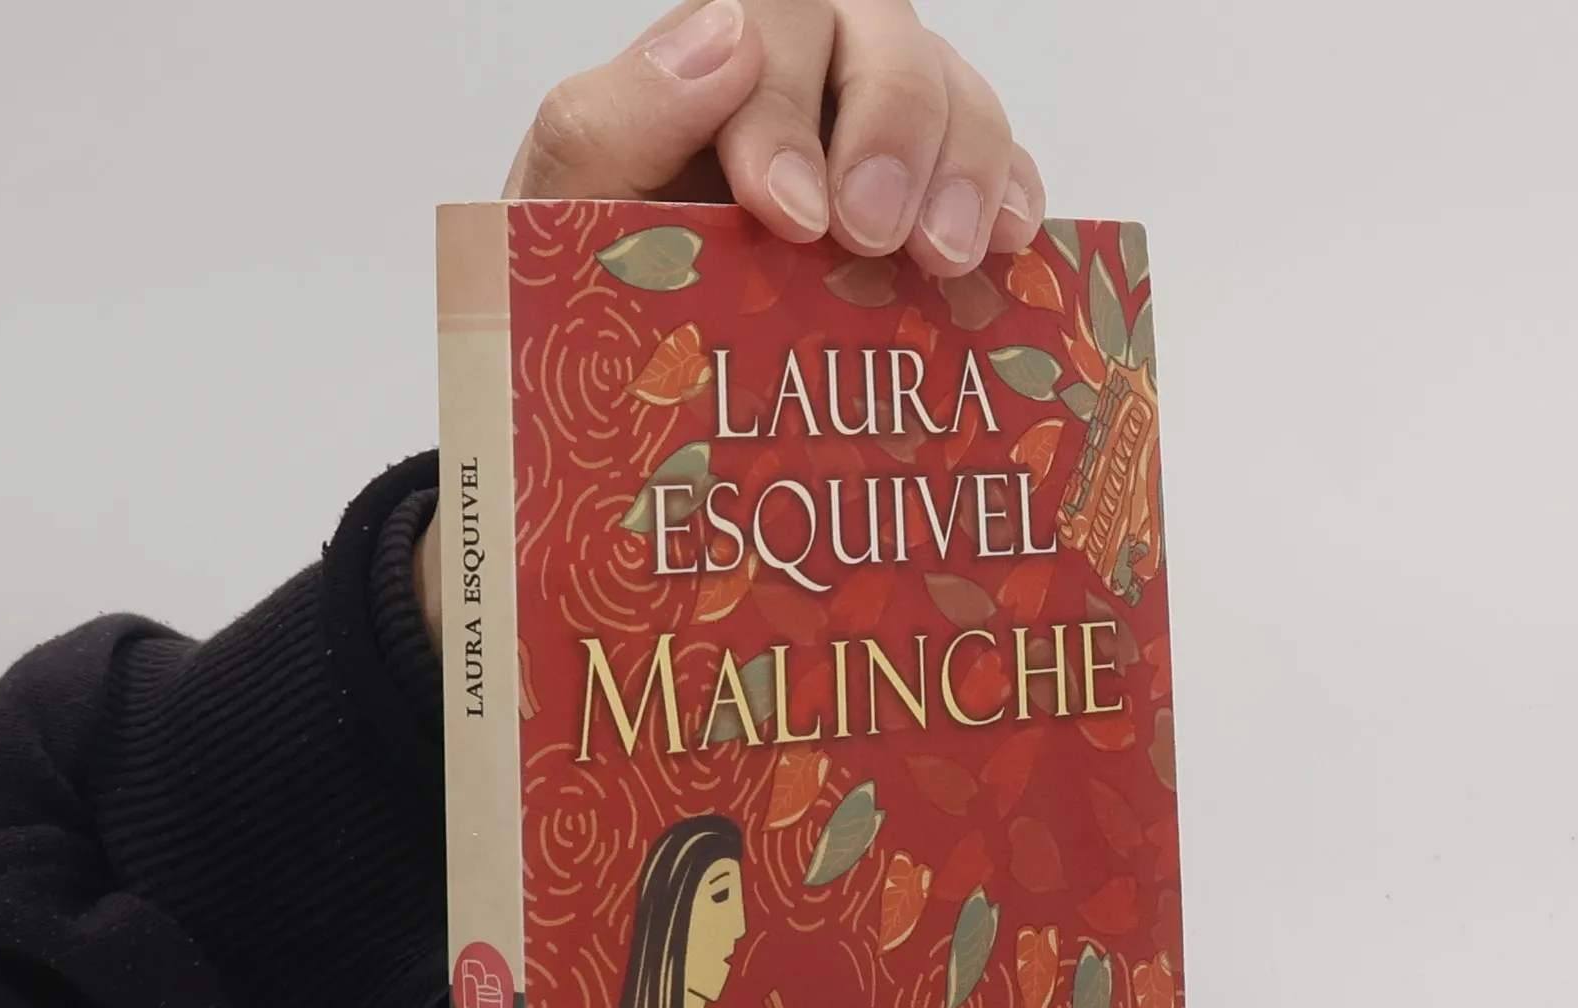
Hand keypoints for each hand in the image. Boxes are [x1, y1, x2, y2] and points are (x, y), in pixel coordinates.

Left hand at [506, 1, 1045, 277]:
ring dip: (963, 169)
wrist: (633, 400)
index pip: (770, 26)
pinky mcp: (931, 204)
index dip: (790, 109)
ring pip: (952, 94)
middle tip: (880, 238)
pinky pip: (999, 165)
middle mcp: (803, 83)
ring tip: (946, 258)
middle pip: (883, 40)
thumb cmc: (598, 305)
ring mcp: (873, 141)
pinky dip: (1013, 196)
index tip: (793, 216)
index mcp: (707, 69)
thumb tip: (724, 38)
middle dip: (893, 132)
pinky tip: (1009, 246)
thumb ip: (610, 123)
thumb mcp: (565, 222)